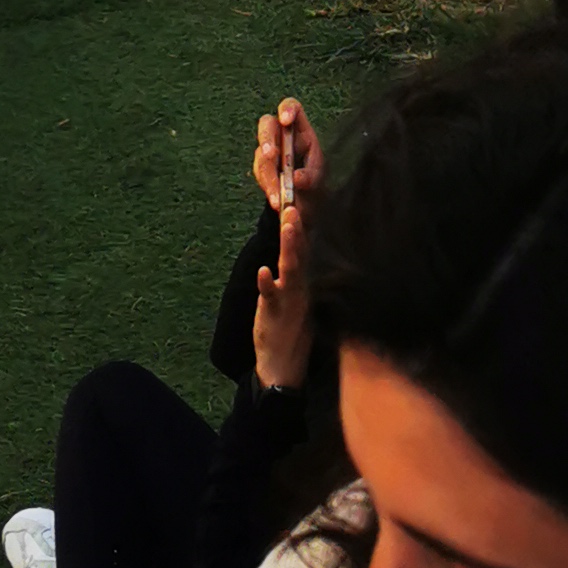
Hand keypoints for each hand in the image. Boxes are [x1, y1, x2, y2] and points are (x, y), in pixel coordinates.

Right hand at [252, 95, 323, 210]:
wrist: (305, 204)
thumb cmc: (314, 181)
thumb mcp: (319, 177)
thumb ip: (310, 176)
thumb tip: (296, 178)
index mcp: (299, 129)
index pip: (291, 108)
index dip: (286, 109)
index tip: (285, 120)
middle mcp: (281, 136)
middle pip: (267, 125)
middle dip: (267, 139)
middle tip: (270, 154)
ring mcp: (268, 151)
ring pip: (261, 155)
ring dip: (268, 174)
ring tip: (278, 196)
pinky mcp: (261, 168)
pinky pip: (259, 173)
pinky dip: (267, 187)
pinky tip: (275, 199)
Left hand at [252, 200, 316, 392]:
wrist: (283, 367)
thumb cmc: (290, 329)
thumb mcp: (296, 298)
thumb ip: (297, 273)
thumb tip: (297, 249)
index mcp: (303, 282)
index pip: (305, 249)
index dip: (303, 225)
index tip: (302, 199)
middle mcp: (299, 288)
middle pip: (301, 254)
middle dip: (299, 229)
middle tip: (297, 203)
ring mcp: (289, 302)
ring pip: (290, 270)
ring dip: (289, 248)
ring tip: (288, 226)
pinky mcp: (275, 316)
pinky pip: (271, 298)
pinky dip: (267, 284)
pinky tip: (263, 270)